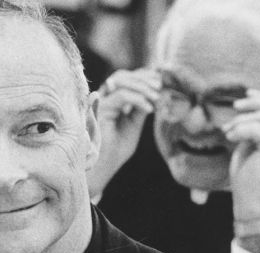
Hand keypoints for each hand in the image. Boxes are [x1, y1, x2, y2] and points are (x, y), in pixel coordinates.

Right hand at [87, 69, 160, 199]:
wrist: (102, 168)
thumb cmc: (114, 150)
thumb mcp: (133, 125)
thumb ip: (140, 109)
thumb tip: (155, 92)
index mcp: (109, 101)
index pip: (125, 80)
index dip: (142, 77)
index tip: (160, 82)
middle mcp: (102, 99)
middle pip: (121, 76)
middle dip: (143, 78)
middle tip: (159, 85)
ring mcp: (99, 103)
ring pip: (120, 82)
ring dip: (142, 86)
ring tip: (156, 97)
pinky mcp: (100, 111)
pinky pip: (121, 96)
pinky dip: (138, 99)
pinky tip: (149, 110)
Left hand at [223, 89, 259, 222]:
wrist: (250, 196)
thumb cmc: (246, 174)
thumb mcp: (248, 146)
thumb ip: (251, 130)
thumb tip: (242, 113)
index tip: (247, 93)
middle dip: (254, 102)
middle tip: (235, 106)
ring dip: (240, 121)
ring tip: (228, 133)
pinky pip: (257, 127)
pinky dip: (241, 129)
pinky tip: (230, 137)